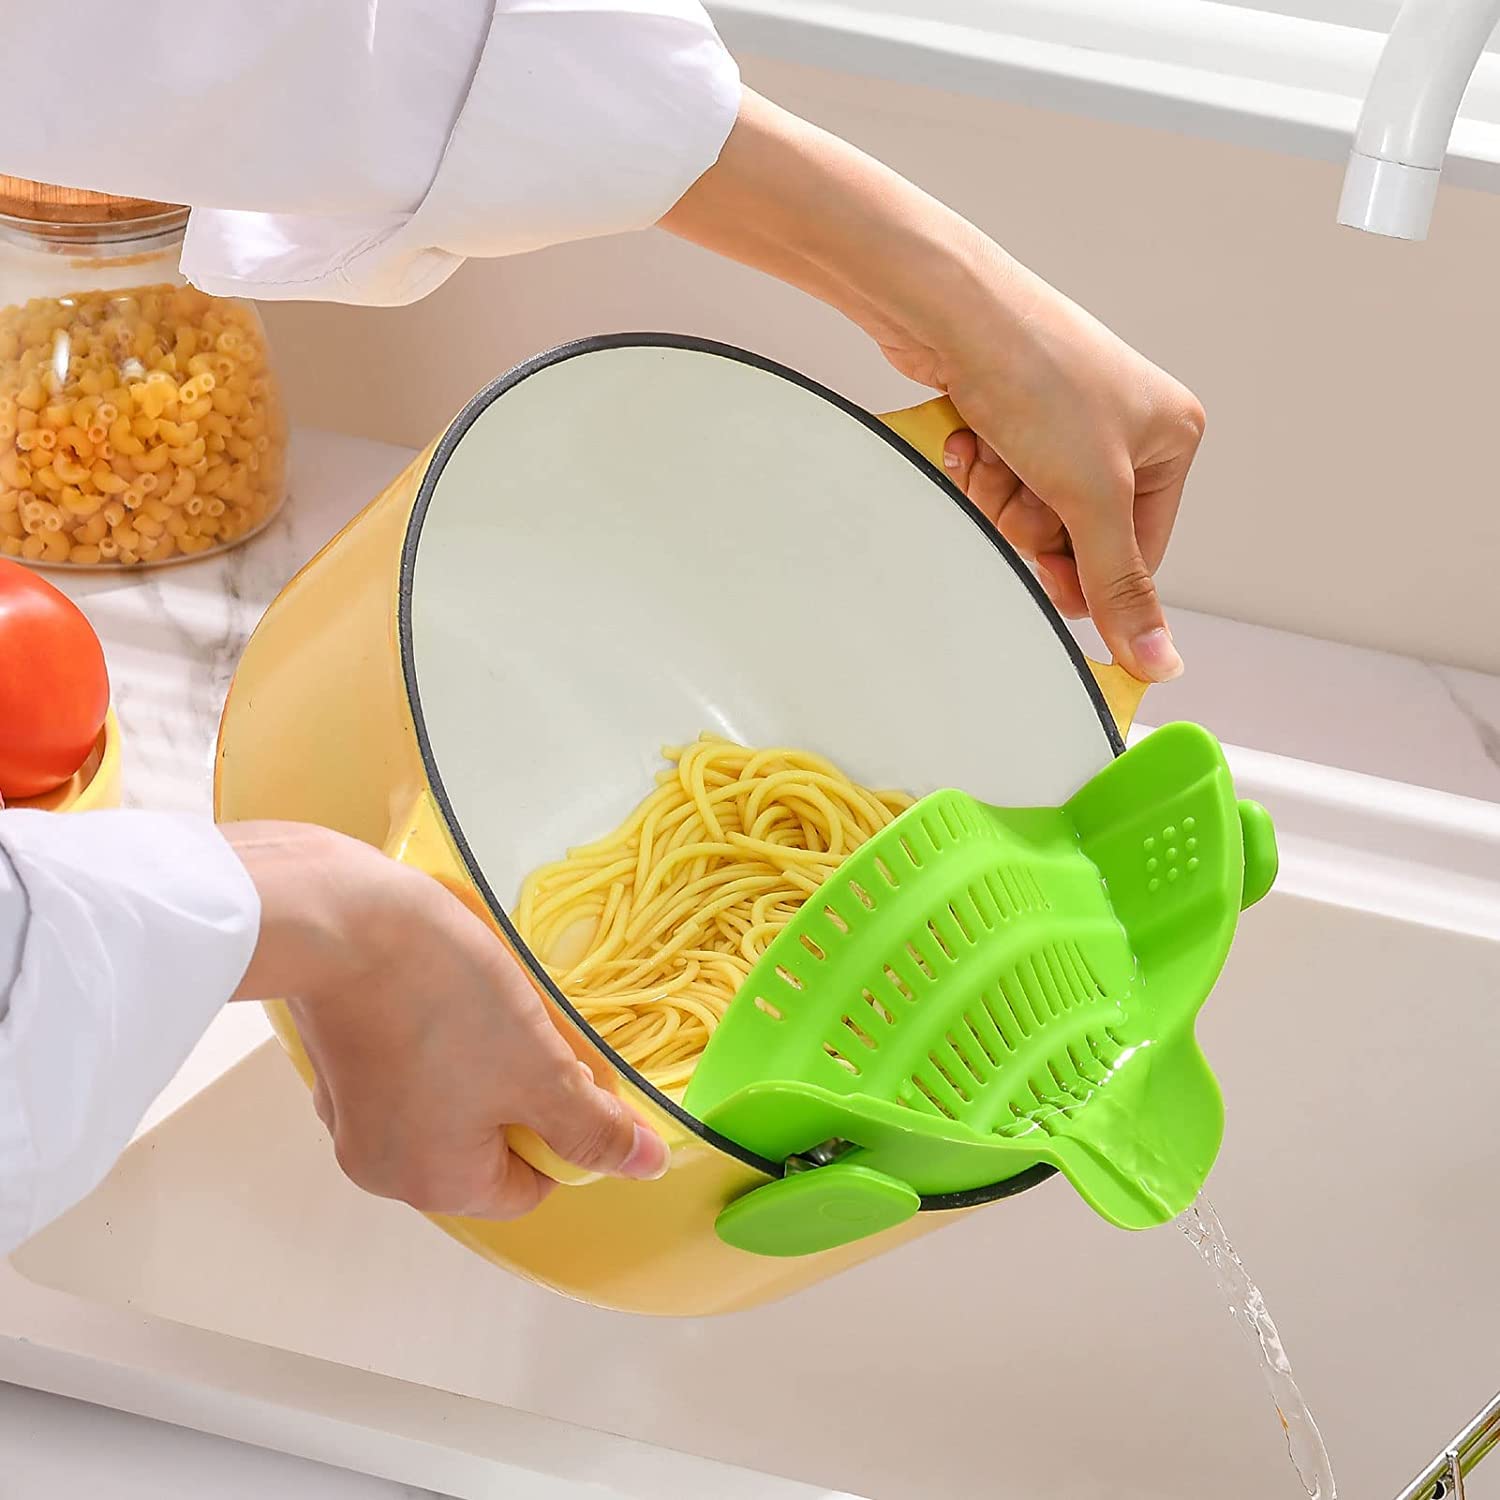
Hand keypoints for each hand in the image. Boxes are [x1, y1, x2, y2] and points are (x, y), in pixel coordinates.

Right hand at [224, 822, 669, 1218]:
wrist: (339, 918)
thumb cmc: (444, 1001)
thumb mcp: (539, 1070)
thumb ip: (593, 1128)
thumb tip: (646, 1168)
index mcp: (434, 1183)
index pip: (531, 1184)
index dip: (564, 1126)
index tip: (565, 1065)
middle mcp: (382, 1167)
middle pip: (487, 1143)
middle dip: (519, 1087)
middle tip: (527, 1029)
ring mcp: (350, 1113)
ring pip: (451, 1100)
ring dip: (482, 1058)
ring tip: (486, 1002)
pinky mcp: (338, 1059)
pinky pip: (410, 1066)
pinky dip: (435, 1036)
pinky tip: (443, 989)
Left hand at [664, 92, 1201, 680]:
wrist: (948, 310)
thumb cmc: (1034, 376)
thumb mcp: (1090, 496)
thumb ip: (1119, 585)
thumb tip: (1160, 661)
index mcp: (1171, 436)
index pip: (1140, 551)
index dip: (1089, 574)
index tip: (1050, 584)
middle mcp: (1125, 426)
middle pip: (1077, 534)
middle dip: (1032, 519)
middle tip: (1019, 483)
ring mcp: (1064, 419)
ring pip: (1029, 510)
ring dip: (997, 493)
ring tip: (991, 445)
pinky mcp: (1011, 415)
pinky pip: (996, 478)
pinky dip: (976, 466)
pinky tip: (967, 434)